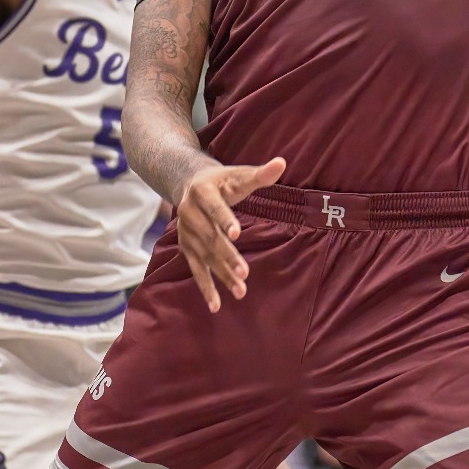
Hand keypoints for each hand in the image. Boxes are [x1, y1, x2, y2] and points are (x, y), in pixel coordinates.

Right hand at [173, 157, 286, 311]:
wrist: (188, 184)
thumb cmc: (222, 180)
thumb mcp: (238, 174)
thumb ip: (260, 173)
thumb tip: (282, 163)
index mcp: (202, 192)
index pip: (215, 208)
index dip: (225, 220)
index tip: (238, 234)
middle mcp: (189, 214)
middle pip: (210, 238)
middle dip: (227, 256)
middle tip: (245, 272)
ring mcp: (186, 233)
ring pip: (205, 257)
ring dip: (221, 275)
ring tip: (240, 291)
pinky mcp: (186, 248)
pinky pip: (196, 269)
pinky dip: (206, 287)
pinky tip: (216, 305)